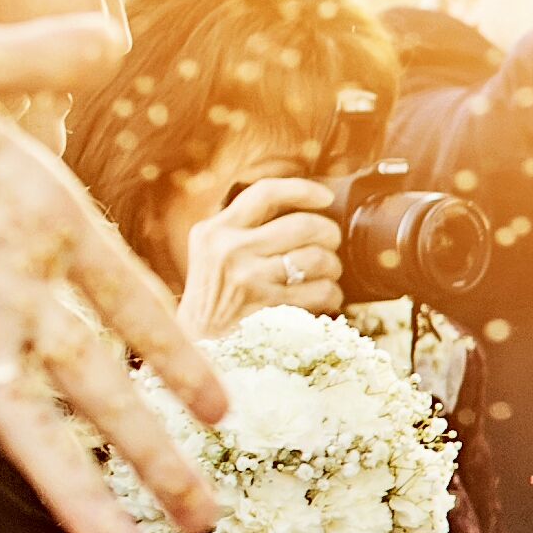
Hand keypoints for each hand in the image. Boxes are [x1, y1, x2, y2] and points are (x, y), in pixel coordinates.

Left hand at [0, 48, 225, 532]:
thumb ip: (35, 57)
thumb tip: (101, 33)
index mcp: (41, 222)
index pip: (129, 298)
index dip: (175, 351)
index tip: (220, 405)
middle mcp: (16, 285)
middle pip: (103, 386)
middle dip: (157, 455)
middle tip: (207, 518)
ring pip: (48, 424)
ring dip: (94, 494)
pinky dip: (35, 476)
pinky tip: (58, 525)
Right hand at [177, 176, 342, 338]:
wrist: (199, 342)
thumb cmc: (216, 294)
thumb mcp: (212, 252)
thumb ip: (243, 228)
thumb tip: (301, 207)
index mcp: (214, 230)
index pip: (264, 193)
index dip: (302, 190)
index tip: (326, 197)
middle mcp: (229, 250)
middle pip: (304, 225)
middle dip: (330, 233)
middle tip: (330, 243)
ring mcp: (249, 278)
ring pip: (318, 258)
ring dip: (333, 267)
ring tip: (326, 274)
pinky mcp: (269, 307)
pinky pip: (321, 291)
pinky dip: (332, 294)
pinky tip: (325, 298)